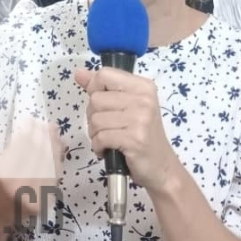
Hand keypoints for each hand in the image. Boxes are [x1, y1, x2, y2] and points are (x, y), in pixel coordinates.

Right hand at [0, 116, 64, 227]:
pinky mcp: (45, 198)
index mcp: (4, 174)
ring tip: (54, 131)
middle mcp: (20, 184)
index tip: (30, 120)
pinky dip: (57, 159)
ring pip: (49, 162)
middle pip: (38, 152)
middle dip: (43, 135)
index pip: (21, 146)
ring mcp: (35, 193)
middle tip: (46, 123)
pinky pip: (55, 174)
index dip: (28, 130)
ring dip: (53, 144)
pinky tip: (58, 147)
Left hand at [76, 68, 179, 193]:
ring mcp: (140, 119)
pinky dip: (98, 146)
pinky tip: (107, 150)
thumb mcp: (125, 106)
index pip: (104, 74)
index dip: (94, 89)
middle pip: (96, 99)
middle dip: (93, 116)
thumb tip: (79, 73)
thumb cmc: (141, 134)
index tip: (103, 105)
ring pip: (95, 119)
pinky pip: (100, 137)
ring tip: (108, 139)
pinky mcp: (134, 139)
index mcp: (142, 86)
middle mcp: (144, 99)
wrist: (162, 167)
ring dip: (95, 133)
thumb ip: (102, 87)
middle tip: (108, 128)